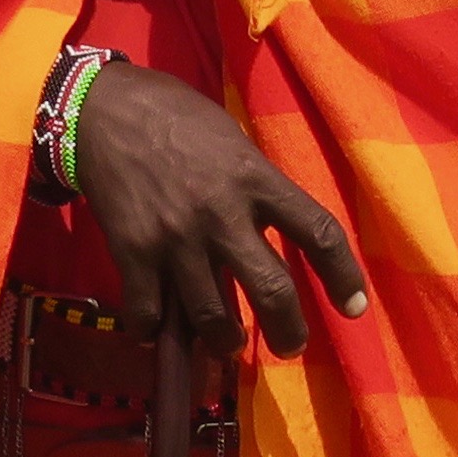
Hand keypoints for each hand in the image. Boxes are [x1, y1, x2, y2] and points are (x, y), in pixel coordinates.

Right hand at [68, 58, 367, 356]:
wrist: (103, 110)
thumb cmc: (175, 117)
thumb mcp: (233, 142)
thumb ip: (255, 187)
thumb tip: (268, 230)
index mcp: (256, 179)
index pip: (319, 233)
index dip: (344, 278)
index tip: (354, 309)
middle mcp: (222, 214)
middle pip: (271, 289)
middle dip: (288, 330)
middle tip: (290, 345)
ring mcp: (176, 238)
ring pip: (211, 316)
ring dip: (224, 342)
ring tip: (226, 346)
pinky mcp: (133, 252)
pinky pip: (149, 312)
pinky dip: (154, 332)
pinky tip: (157, 334)